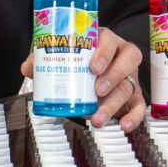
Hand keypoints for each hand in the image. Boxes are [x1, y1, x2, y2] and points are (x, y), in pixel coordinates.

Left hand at [20, 26, 145, 131]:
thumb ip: (44, 59)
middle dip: (113, 76)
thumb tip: (28, 67)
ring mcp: (130, 76)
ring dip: (114, 104)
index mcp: (105, 40)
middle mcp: (122, 56)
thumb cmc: (78, 60)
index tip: (93, 67)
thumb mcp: (62, 56)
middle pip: (128, 60)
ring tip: (97, 118)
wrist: (91, 73)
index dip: (104, 52)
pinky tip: (123, 126)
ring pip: (129, 86)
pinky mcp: (134, 95)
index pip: (110, 40)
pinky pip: (139, 106)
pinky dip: (134, 117)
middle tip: (97, 90)